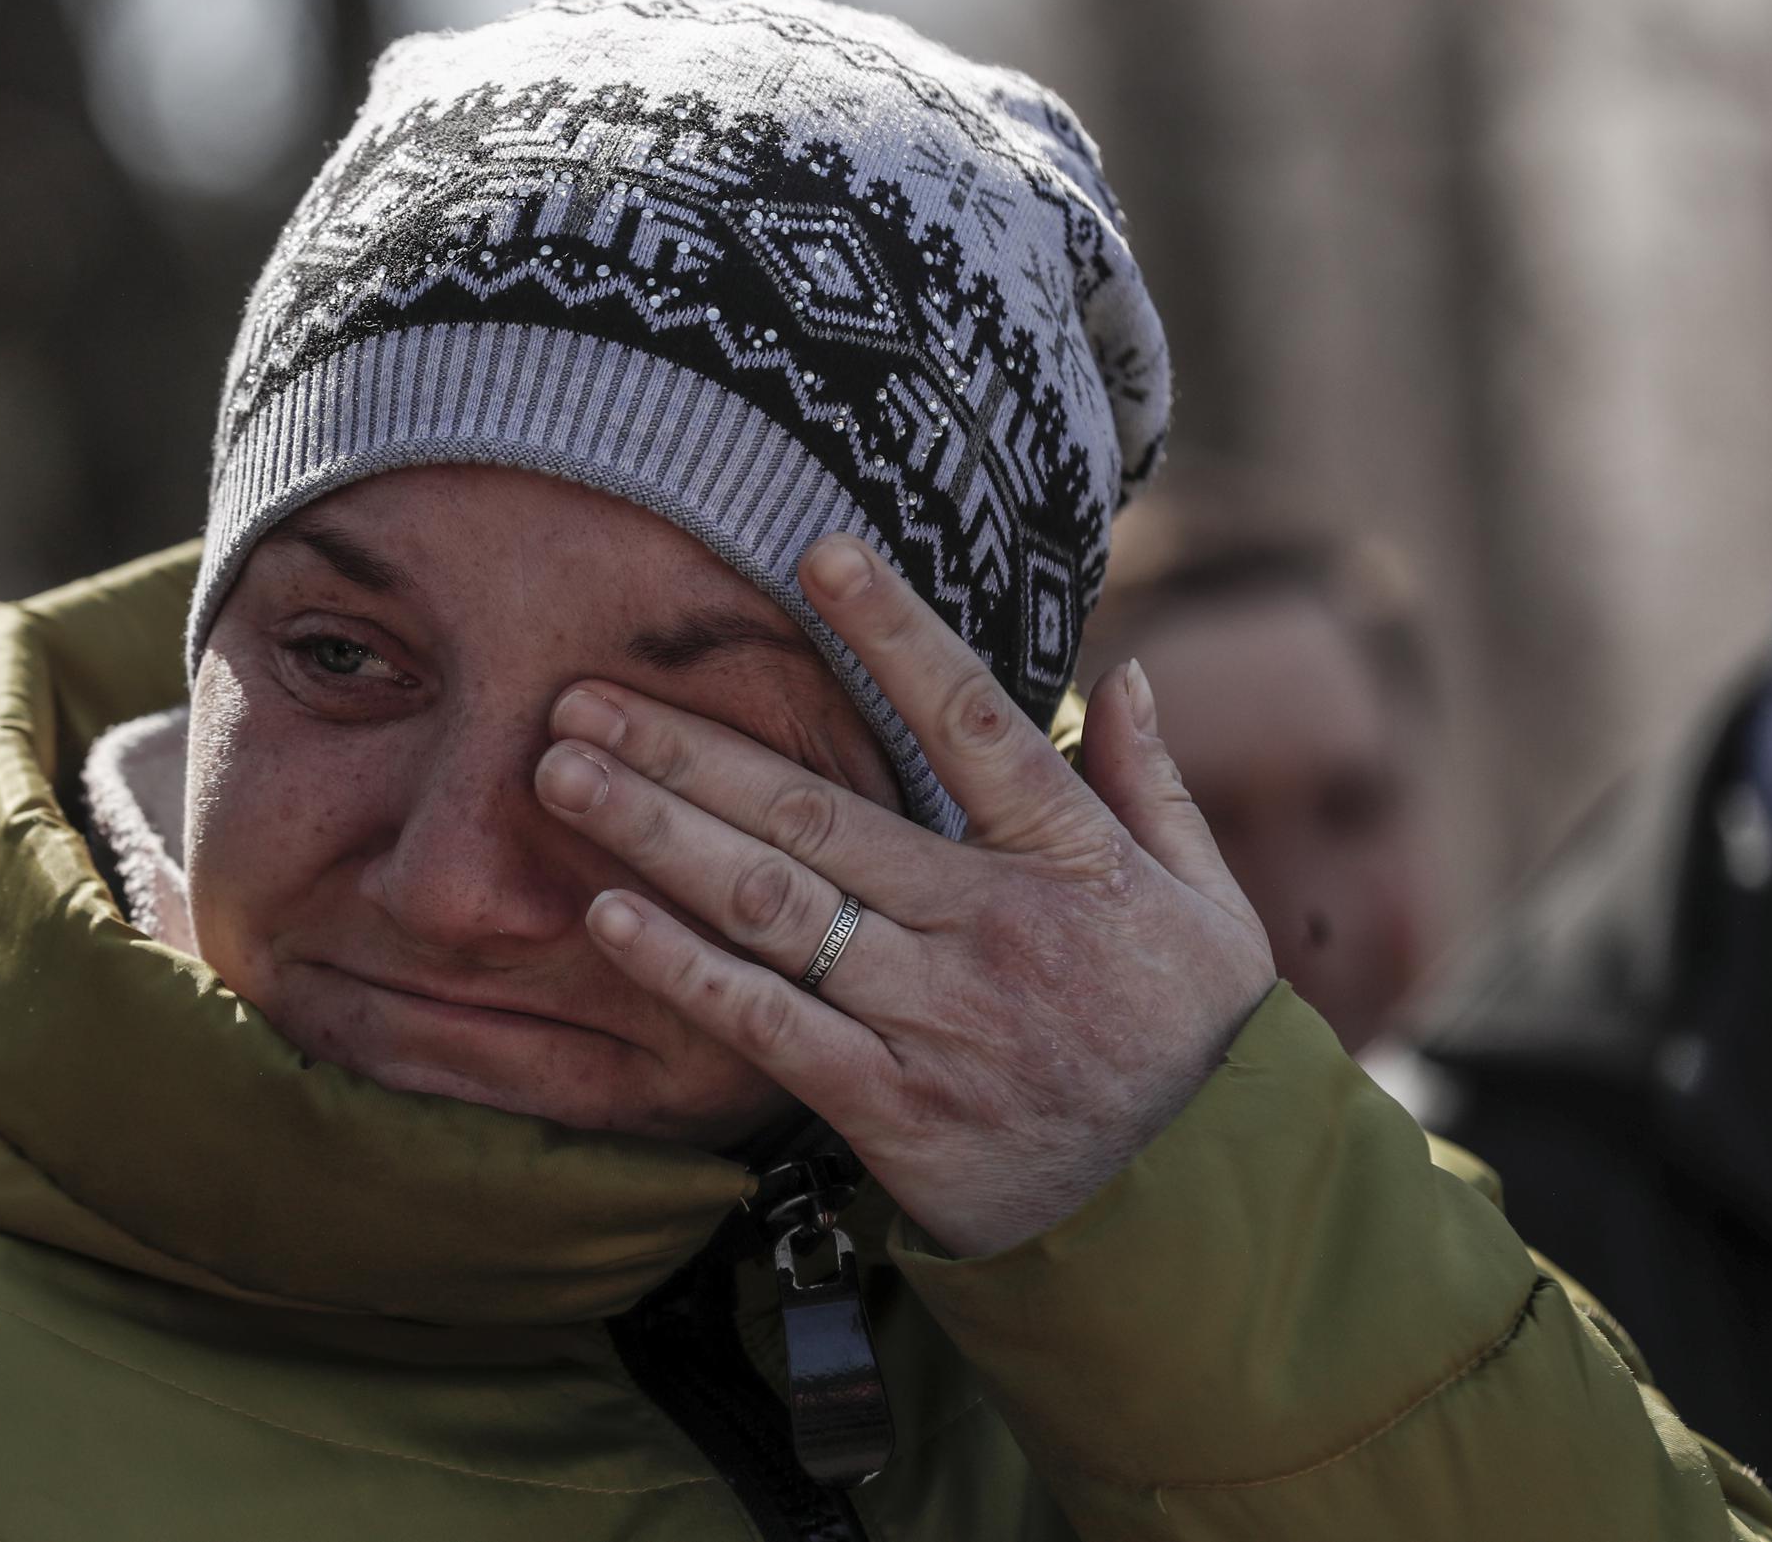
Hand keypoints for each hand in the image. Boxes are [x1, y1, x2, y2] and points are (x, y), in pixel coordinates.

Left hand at [533, 533, 1276, 1257]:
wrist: (1181, 1217)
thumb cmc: (1185, 1046)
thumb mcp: (1211, 912)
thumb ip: (1155, 789)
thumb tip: (1132, 670)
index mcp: (1070, 860)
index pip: (974, 722)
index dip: (899, 634)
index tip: (818, 553)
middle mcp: (992, 927)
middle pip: (820, 813)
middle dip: (690, 747)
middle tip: (582, 692)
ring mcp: (936, 1018)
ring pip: (774, 907)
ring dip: (657, 835)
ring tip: (561, 775)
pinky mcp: (889, 1107)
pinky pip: (769, 1024)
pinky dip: (684, 969)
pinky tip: (606, 912)